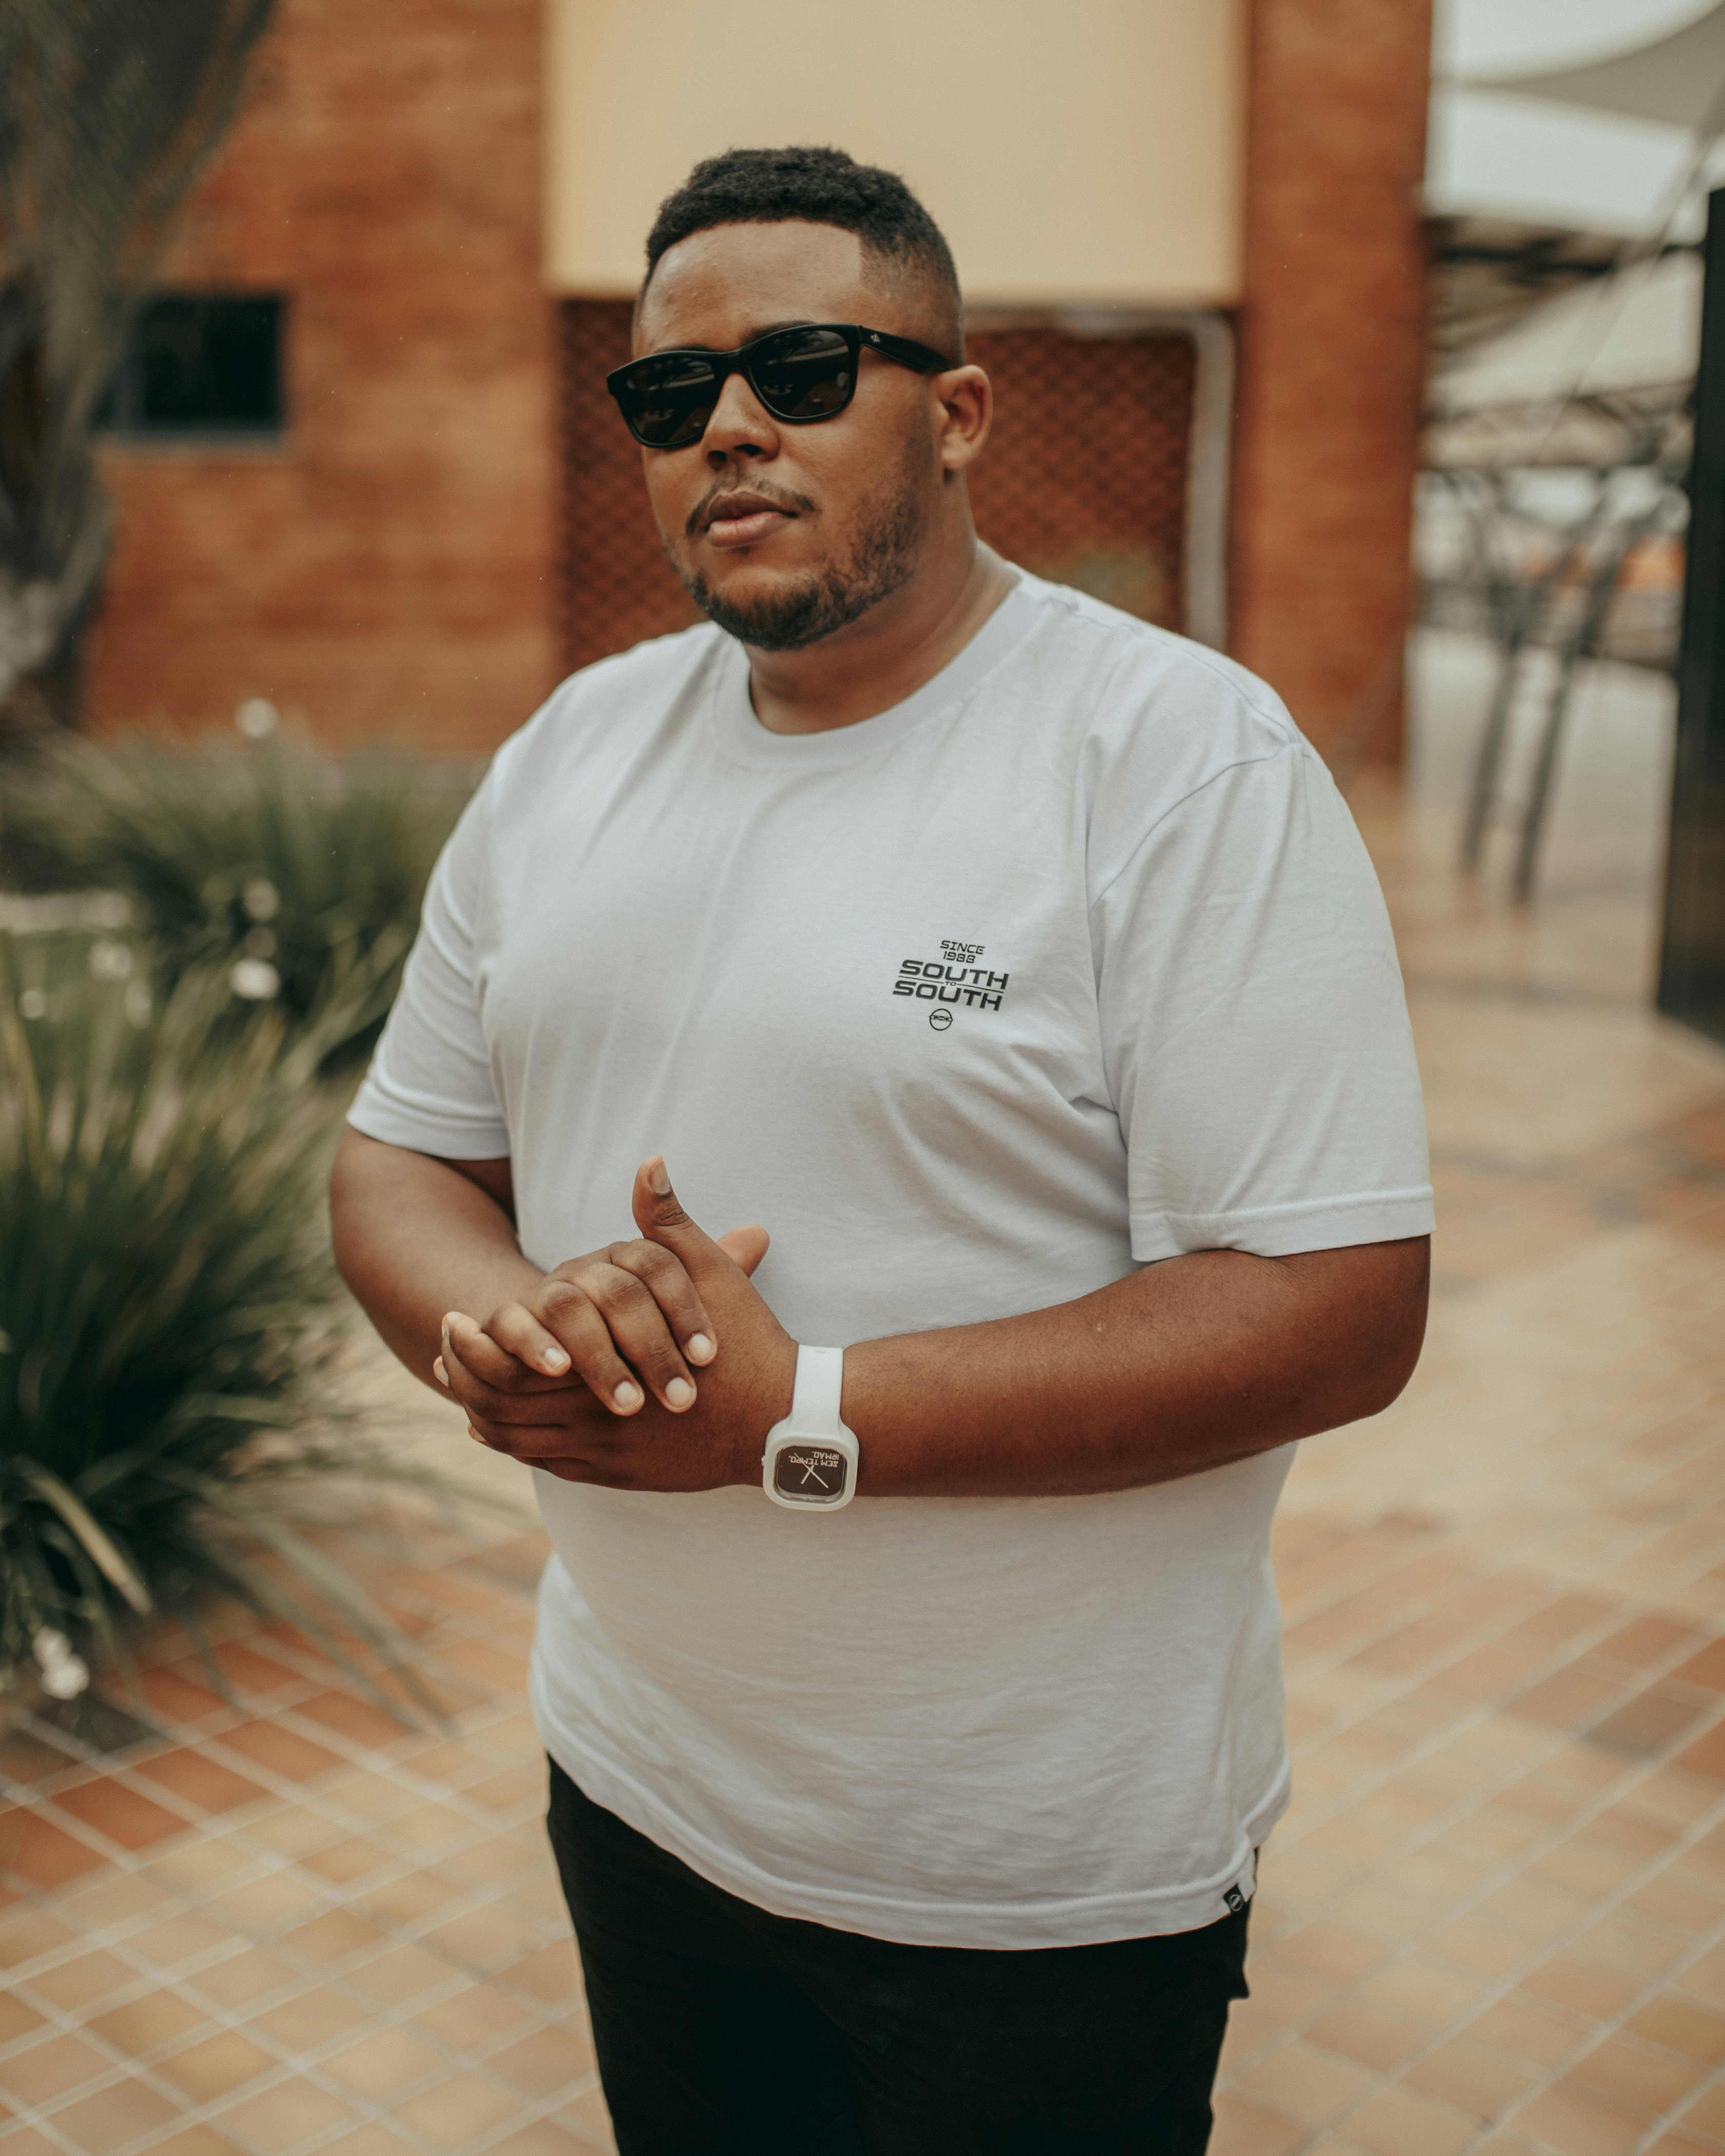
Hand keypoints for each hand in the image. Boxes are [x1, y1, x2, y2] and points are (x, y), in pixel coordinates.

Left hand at [438, 1158, 796, 1490]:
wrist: (784, 1422)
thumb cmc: (748, 1343)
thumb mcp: (708, 1273)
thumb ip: (669, 1222)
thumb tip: (650, 1162)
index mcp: (608, 1365)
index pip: (516, 1361)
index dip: (479, 1342)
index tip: (454, 1318)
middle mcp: (598, 1418)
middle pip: (503, 1406)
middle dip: (466, 1375)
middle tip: (443, 1348)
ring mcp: (605, 1454)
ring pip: (520, 1439)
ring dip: (482, 1410)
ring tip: (460, 1385)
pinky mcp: (617, 1475)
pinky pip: (545, 1463)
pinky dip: (512, 1444)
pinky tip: (494, 1426)